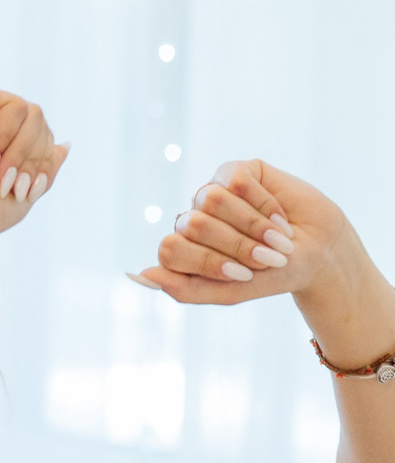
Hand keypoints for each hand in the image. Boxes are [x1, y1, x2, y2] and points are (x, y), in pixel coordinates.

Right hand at [0, 87, 68, 250]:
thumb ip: (44, 167)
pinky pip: (16, 106)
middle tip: (8, 184)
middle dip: (33, 159)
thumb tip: (66, 144)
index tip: (20, 191)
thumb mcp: (24, 192)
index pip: (42, 139)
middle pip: (41, 124)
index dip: (41, 166)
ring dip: (21, 150)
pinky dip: (7, 134)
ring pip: (35, 114)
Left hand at [131, 161, 373, 314]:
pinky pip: (237, 182)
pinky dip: (264, 204)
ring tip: (277, 238)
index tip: (244, 275)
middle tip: (266, 257)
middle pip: (191, 224)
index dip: (208, 262)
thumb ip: (184, 289)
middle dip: (235, 245)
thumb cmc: (272, 273)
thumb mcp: (230, 291)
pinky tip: (280, 217)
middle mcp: (191, 219)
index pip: (170, 250)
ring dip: (252, 225)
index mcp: (182, 250)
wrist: (320, 252)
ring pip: (212, 199)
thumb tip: (142, 276)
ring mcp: (210, 193)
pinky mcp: (236, 171)